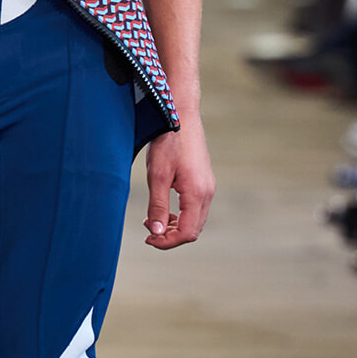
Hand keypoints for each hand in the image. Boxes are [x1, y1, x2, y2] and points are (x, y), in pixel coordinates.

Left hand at [144, 117, 214, 249]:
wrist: (181, 115)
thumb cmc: (168, 142)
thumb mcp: (157, 176)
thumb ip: (158, 206)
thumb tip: (156, 233)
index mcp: (197, 194)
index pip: (187, 233)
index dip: (167, 242)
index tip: (148, 239)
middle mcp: (207, 192)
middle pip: (193, 230)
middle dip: (171, 236)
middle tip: (148, 231)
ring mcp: (208, 186)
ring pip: (195, 219)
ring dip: (175, 226)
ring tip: (153, 219)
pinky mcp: (204, 180)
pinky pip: (196, 207)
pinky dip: (181, 214)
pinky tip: (165, 208)